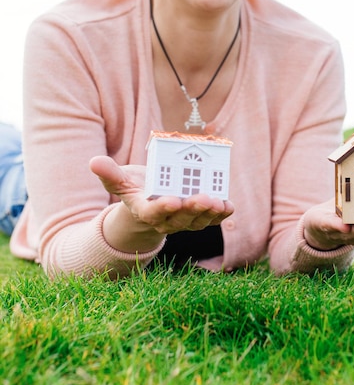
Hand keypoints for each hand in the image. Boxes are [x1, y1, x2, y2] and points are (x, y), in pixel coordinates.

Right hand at [89, 156, 233, 235]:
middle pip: (180, 219)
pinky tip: (228, 207)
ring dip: (209, 213)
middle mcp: (166, 220)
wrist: (151, 199)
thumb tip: (94, 162)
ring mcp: (184, 221)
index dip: (162, 208)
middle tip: (204, 198)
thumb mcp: (121, 180)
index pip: (153, 213)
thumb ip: (109, 174)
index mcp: (145, 211)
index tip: (172, 200)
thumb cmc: (136, 188)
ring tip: (219, 202)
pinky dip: (221, 215)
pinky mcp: (198, 218)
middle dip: (192, 209)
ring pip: (197, 222)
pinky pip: (211, 220)